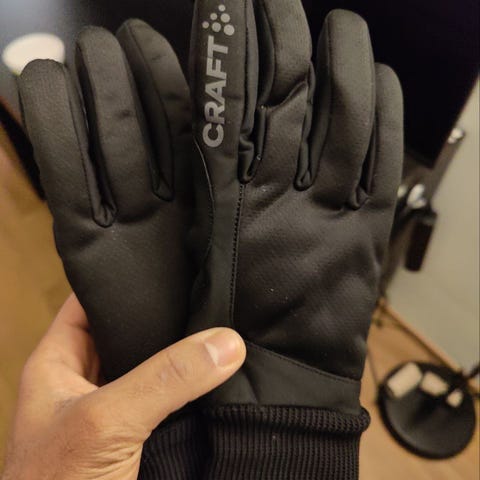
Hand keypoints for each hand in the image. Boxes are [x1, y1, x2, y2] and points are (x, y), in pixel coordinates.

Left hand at [2, 295, 245, 479]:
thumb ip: (165, 379)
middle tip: (207, 281)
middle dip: (164, 311)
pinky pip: (173, 399)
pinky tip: (223, 368)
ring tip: (223, 315)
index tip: (165, 254)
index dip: (121, 276)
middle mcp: (89, 380)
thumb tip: (227, 342)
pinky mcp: (143, 437)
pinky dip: (195, 386)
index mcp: (59, 362)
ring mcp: (118, 409)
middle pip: (128, 330)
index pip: (90, 300)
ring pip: (154, 366)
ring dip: (184, 351)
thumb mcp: (106, 422)